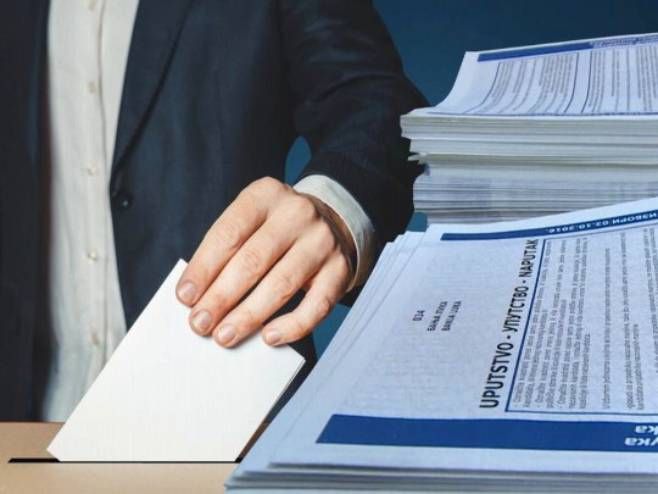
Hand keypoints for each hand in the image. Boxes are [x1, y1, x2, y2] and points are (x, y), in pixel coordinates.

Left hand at [175, 177, 355, 347]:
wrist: (332, 222)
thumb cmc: (276, 230)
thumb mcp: (251, 223)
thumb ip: (226, 251)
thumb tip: (197, 298)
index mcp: (266, 195)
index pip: (229, 233)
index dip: (204, 268)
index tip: (185, 297)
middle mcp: (297, 214)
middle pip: (253, 260)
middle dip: (221, 296)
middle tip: (200, 323)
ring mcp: (322, 242)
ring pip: (281, 284)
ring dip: (249, 315)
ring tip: (225, 336)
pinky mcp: (340, 270)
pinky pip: (316, 305)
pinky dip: (291, 325)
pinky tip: (269, 337)